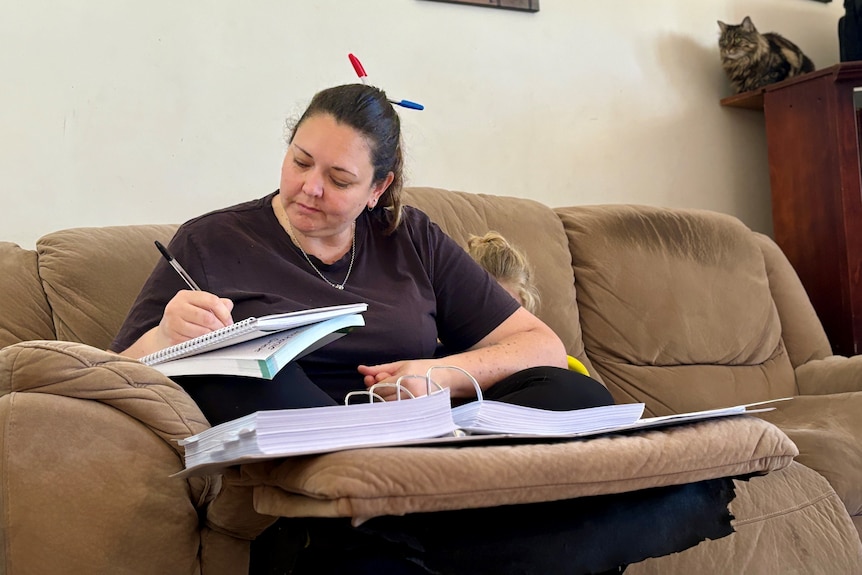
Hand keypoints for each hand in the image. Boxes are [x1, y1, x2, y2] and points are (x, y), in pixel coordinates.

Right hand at [154, 290, 233, 348]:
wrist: (166, 330)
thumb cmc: (186, 316)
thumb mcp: (199, 305)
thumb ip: (216, 303)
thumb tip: (228, 305)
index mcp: (185, 296)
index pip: (211, 301)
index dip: (224, 313)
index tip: (229, 322)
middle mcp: (177, 307)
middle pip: (207, 317)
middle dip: (220, 326)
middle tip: (225, 331)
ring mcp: (172, 322)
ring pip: (201, 331)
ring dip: (212, 336)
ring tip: (216, 336)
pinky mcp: (172, 337)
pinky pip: (194, 341)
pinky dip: (202, 343)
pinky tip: (204, 341)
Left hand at [358, 360, 475, 400]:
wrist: (444, 376)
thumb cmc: (421, 368)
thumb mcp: (400, 364)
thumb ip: (379, 368)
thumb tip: (360, 369)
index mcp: (403, 379)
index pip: (379, 388)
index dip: (375, 384)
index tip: (379, 380)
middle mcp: (408, 393)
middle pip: (381, 398)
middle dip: (381, 392)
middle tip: (390, 385)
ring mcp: (413, 404)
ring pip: (388, 406)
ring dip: (387, 400)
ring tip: (398, 391)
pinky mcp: (417, 411)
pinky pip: (398, 411)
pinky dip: (395, 406)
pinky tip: (401, 399)